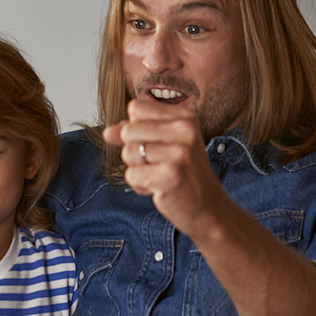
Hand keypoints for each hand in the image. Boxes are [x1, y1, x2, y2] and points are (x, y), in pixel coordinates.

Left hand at [102, 98, 231, 237]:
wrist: (208, 208)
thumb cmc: (183, 174)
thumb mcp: (163, 145)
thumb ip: (134, 134)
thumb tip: (107, 132)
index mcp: (185, 117)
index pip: (136, 107)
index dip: (135, 128)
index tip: (154, 144)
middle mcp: (184, 130)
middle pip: (128, 130)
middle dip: (133, 151)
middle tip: (158, 164)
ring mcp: (180, 152)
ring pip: (128, 153)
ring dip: (137, 169)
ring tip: (160, 175)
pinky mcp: (171, 174)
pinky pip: (131, 175)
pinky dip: (140, 185)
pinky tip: (160, 188)